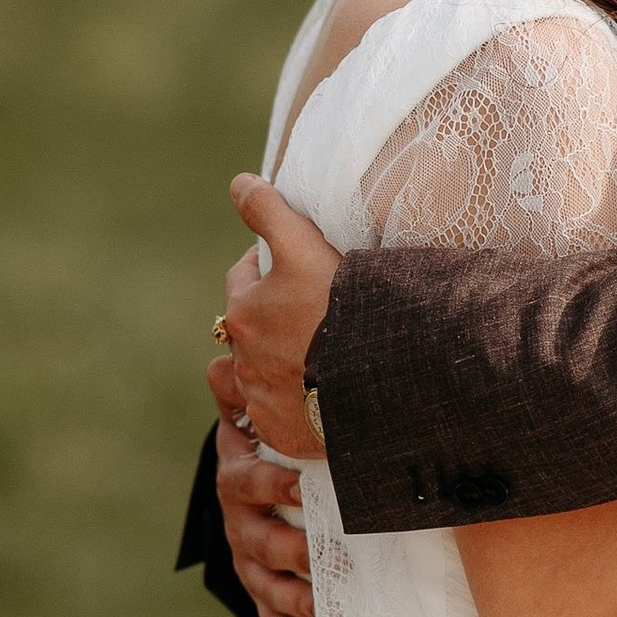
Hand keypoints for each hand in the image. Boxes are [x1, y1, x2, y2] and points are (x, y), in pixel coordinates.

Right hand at [210, 351, 315, 616]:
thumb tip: (224, 354)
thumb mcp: (254, 414)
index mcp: (239, 475)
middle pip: (258, 540)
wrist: (254, 477)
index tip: (301, 487)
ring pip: (262, 581)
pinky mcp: (258, 583)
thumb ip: (241, 388)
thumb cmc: (266, 440)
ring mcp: (247, 554)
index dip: (270, 484)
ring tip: (321, 608)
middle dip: (292, 552)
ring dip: (291, 596)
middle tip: (328, 559)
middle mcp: (239, 519)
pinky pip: (265, 610)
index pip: (247, 481)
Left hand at [220, 175, 340, 465]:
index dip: (266, 266)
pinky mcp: (283, 433)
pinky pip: (279, 416)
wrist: (378, 378)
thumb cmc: (342, 307)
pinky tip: (319, 396)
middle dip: (271, 318)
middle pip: (251, 329)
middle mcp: (243, 360)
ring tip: (316, 358)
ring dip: (279, 364)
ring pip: (261, 374)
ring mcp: (261, 401)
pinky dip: (292, 405)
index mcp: (244, 313)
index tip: (290, 264)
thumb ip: (269, 212)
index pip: (244, 279)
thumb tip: (238, 182)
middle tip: (310, 312)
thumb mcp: (304, 246)